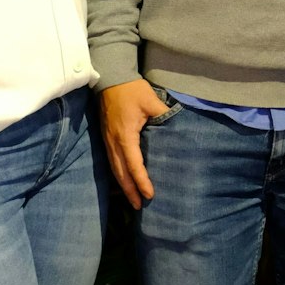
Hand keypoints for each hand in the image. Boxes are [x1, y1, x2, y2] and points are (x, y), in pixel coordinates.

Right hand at [100, 79, 167, 207]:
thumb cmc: (131, 89)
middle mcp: (113, 142)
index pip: (134, 164)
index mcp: (125, 135)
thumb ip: (165, 115)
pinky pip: (112, 161)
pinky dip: (118, 174)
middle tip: (139, 206)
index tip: (149, 194)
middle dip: (130, 190)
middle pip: (120, 172)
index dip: (142, 181)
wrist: (110, 78)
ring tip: (132, 199)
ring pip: (114, 169)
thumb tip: (179, 127)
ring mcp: (107, 141)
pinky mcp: (106, 138)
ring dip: (123, 186)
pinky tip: (124, 181)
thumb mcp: (151, 101)